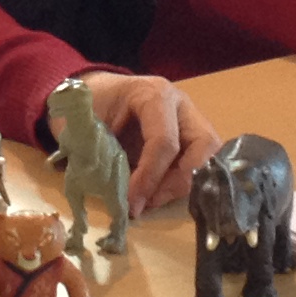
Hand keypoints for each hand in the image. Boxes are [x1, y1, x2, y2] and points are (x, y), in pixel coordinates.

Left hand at [80, 74, 217, 211]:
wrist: (97, 94)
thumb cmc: (91, 104)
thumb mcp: (86, 122)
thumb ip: (99, 152)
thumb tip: (114, 193)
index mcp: (154, 95)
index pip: (165, 140)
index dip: (150, 177)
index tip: (132, 203)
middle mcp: (181, 106)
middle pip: (204, 146)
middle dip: (180, 181)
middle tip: (151, 201)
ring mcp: (191, 122)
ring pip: (208, 159)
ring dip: (182, 186)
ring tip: (150, 201)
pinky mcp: (191, 141)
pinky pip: (199, 167)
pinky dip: (181, 186)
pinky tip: (156, 196)